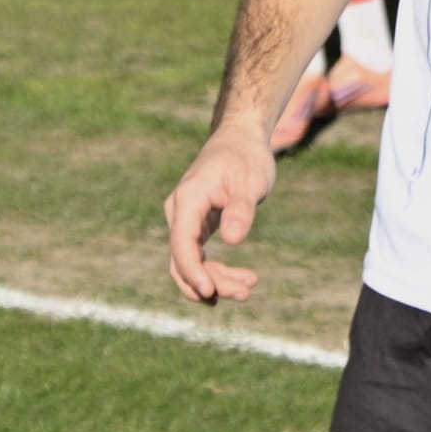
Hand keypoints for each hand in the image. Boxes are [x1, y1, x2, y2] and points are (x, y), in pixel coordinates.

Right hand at [164, 121, 275, 304]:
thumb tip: (233, 239)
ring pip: (191, 262)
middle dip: (211, 282)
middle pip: (184, 259)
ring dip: (216, 280)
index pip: (181, 243)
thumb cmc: (246, 157)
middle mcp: (180, 213)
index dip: (192, 271)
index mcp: (188, 200)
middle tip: (245, 293)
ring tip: (248, 289)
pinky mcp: (196, 226)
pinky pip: (199, 256)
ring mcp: (186, 221)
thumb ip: (241, 208)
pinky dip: (216, 271)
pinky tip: (239, 282)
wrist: (241, 139)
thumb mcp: (250, 180)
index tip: (210, 292)